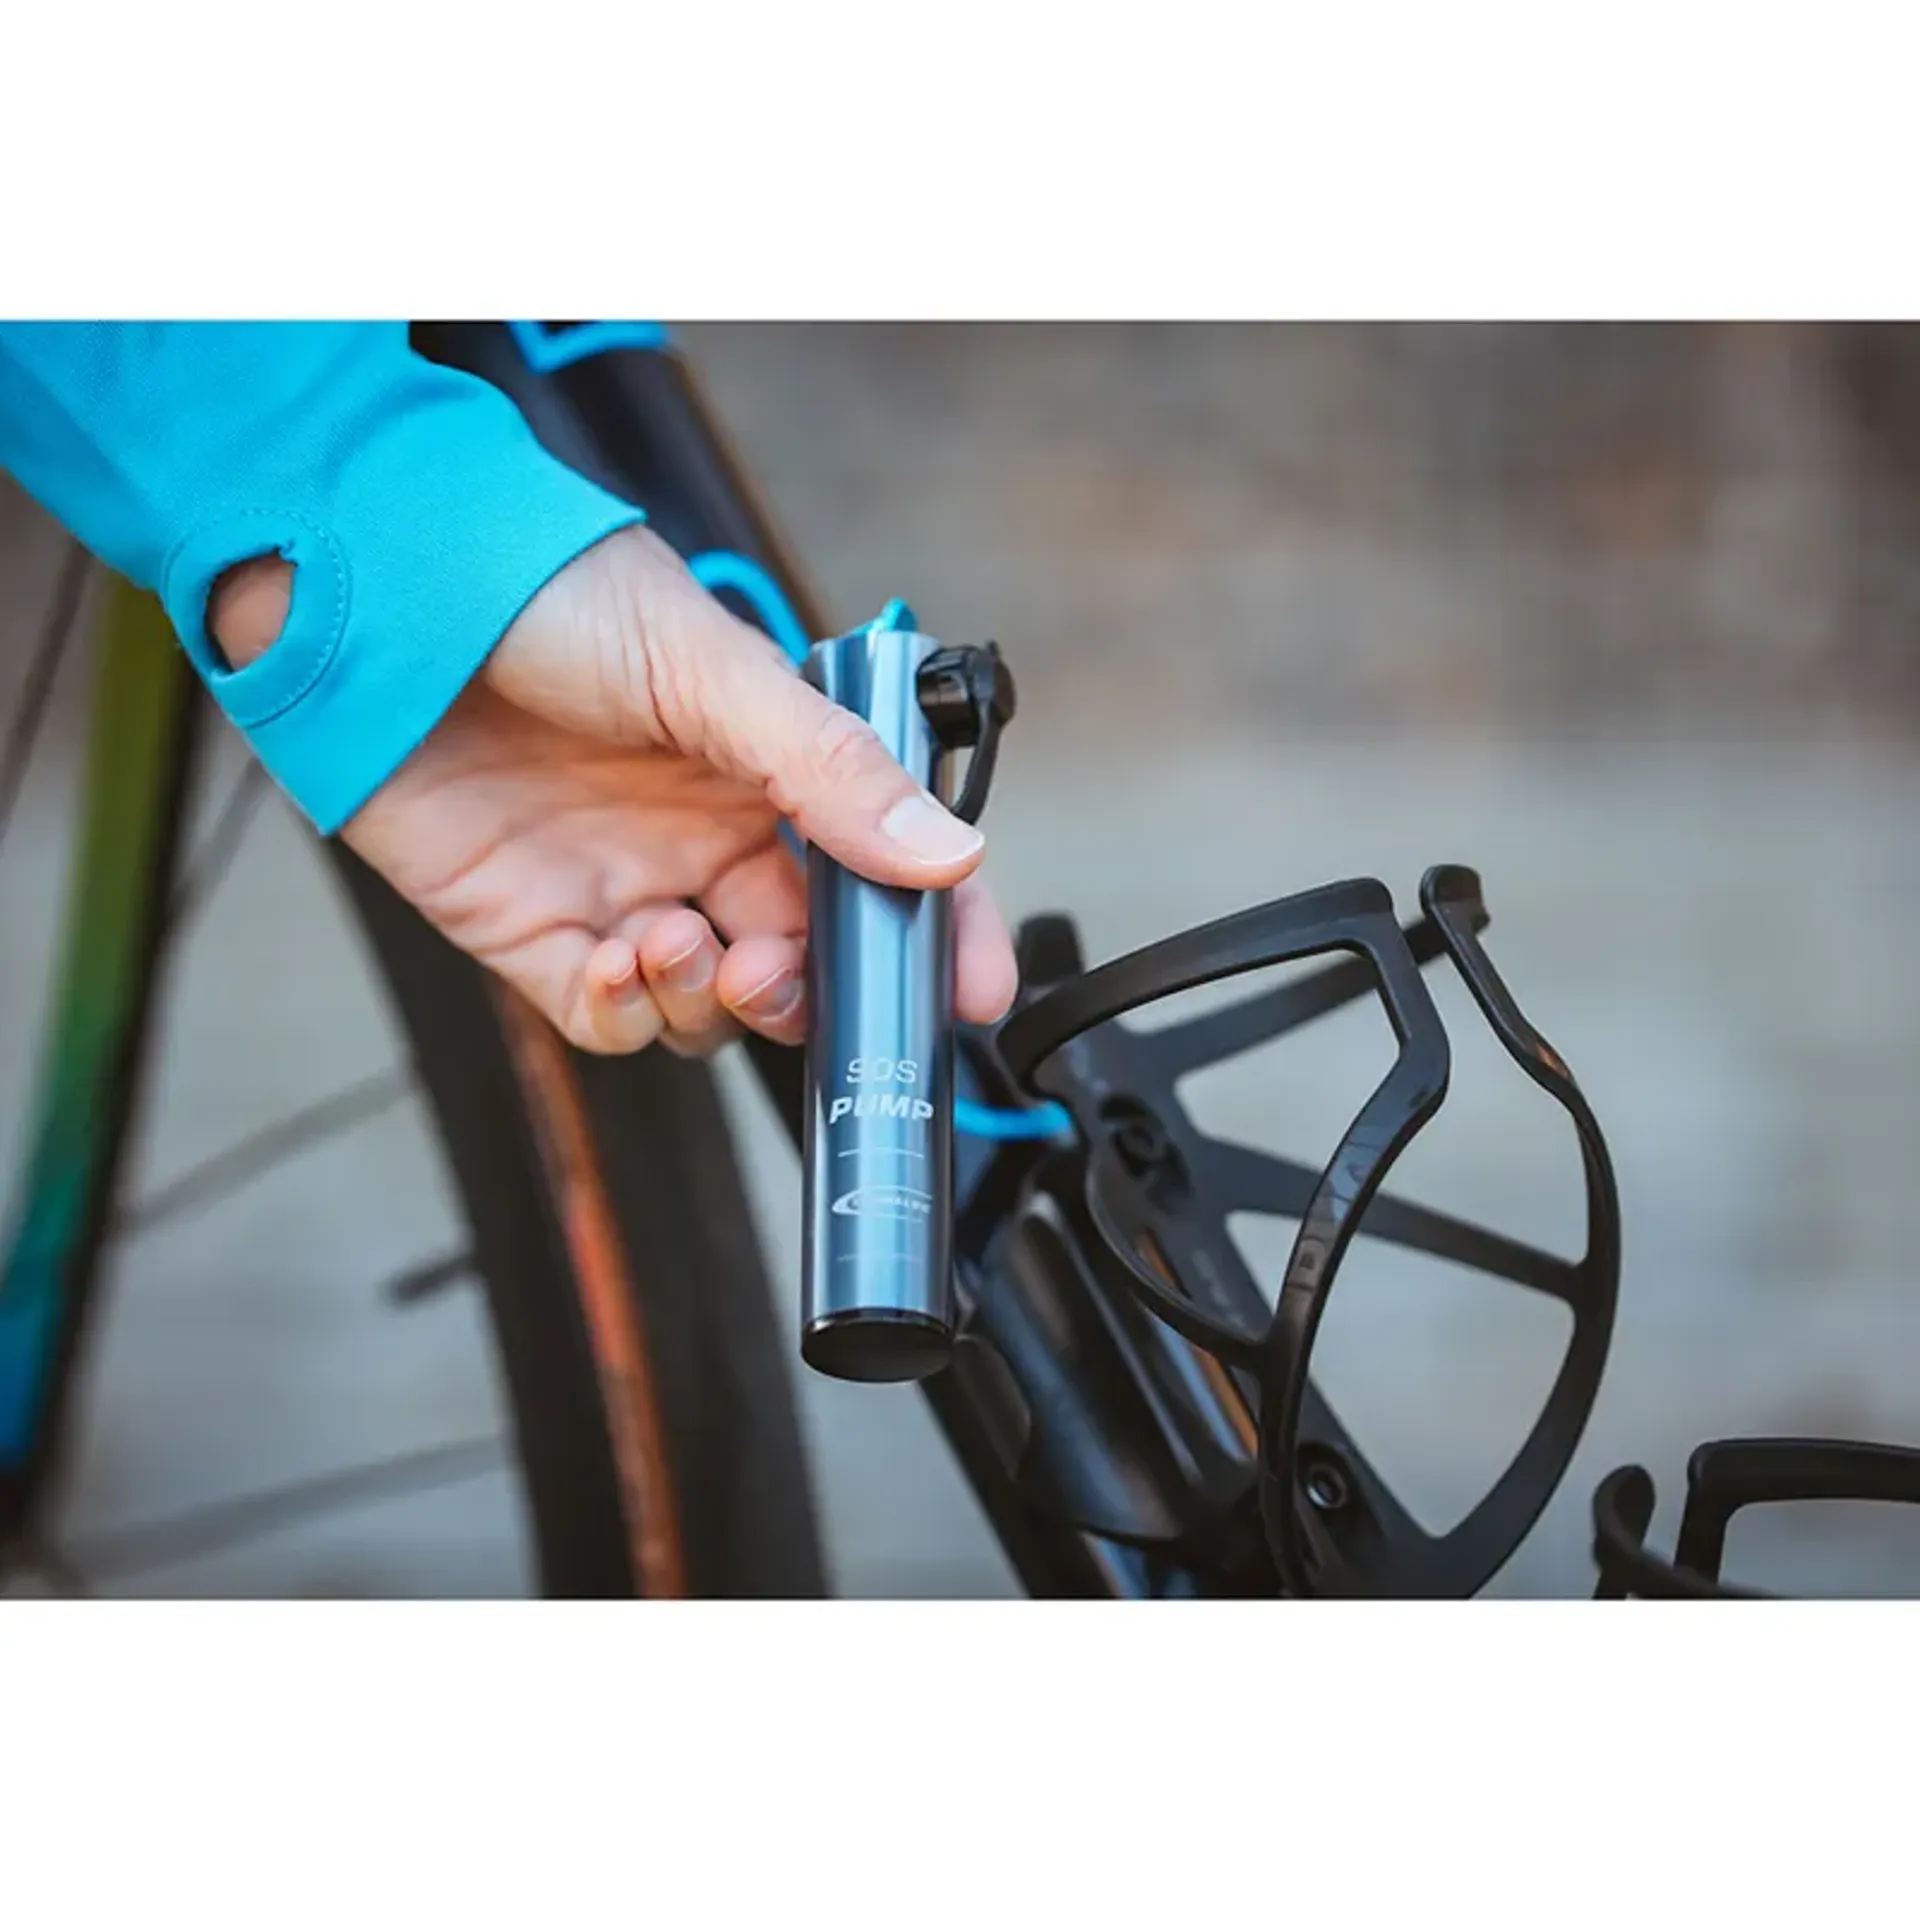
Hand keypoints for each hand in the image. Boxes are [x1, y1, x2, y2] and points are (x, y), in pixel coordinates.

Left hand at [209, 524, 1018, 1053]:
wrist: (381, 599)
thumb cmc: (550, 594)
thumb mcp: (713, 671)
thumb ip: (829, 771)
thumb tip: (947, 855)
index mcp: (766, 774)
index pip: (877, 872)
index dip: (930, 935)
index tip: (970, 990)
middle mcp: (703, 841)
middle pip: (799, 962)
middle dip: (809, 989)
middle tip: (783, 968)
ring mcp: (622, 890)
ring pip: (706, 1008)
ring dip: (711, 998)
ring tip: (675, 939)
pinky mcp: (534, 932)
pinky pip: (606, 1018)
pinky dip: (626, 1012)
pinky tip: (618, 959)